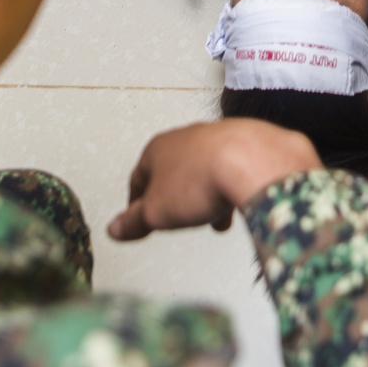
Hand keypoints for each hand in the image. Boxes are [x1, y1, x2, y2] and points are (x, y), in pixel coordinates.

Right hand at [108, 121, 321, 240]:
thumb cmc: (202, 179)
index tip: (139, 220)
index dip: (137, 204)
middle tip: (178, 222)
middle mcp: (187, 137)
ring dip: (206, 198)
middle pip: (174, 174)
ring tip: (215, 220)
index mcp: (158, 148)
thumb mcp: (156, 212)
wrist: (252, 161)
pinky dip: (230, 188)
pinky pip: (231, 170)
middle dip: (177, 202)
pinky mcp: (245, 143)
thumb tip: (115, 229)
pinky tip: (236, 205)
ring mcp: (217, 138)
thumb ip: (134, 221)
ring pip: (204, 173)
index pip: (139, 179)